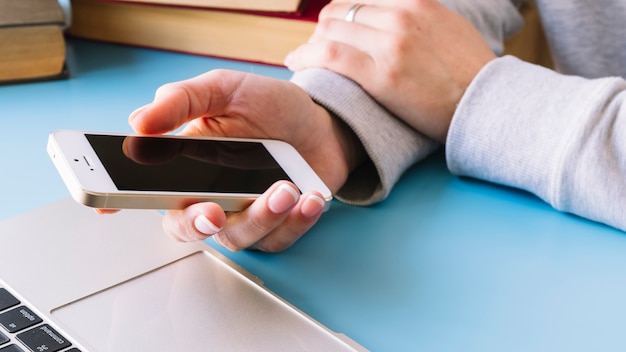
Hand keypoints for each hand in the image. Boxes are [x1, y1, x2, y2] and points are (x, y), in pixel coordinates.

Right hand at [125, 69, 362, 251]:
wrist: (321, 123)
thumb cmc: (270, 107)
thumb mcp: (225, 90)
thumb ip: (183, 101)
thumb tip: (138, 121)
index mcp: (188, 164)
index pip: (148, 188)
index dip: (121, 198)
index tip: (108, 202)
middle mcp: (211, 195)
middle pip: (186, 227)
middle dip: (196, 223)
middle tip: (213, 210)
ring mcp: (244, 214)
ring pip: (236, 236)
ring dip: (261, 216)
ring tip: (285, 189)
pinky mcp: (278, 227)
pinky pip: (278, 239)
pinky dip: (296, 221)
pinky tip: (309, 198)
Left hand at [285, 0, 495, 142]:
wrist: (489, 103)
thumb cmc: (471, 73)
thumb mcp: (447, 27)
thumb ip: (417, 19)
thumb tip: (393, 21)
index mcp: (415, 2)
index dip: (339, 14)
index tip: (331, 29)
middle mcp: (400, 15)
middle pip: (340, 11)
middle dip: (322, 30)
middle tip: (315, 48)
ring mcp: (390, 43)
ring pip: (329, 30)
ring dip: (310, 44)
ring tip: (302, 58)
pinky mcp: (381, 74)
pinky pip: (329, 55)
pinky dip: (305, 57)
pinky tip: (295, 64)